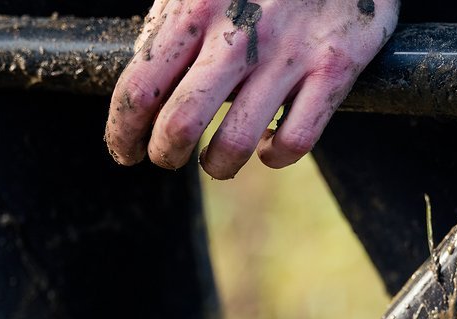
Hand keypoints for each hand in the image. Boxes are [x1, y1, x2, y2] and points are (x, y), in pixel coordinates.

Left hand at [106, 0, 398, 178]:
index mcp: (195, 7)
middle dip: (166, 153)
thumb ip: (174, 24)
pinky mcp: (334, 69)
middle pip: (180, 122)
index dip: (122, 132)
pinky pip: (296, 139)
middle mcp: (239, 34)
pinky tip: (270, 146)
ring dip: (219, 165)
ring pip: (238, 142)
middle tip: (168, 159)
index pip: (139, 87)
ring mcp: (289, 55)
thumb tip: (148, 85)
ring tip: (217, 162)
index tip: (125, 151)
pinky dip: (276, 155)